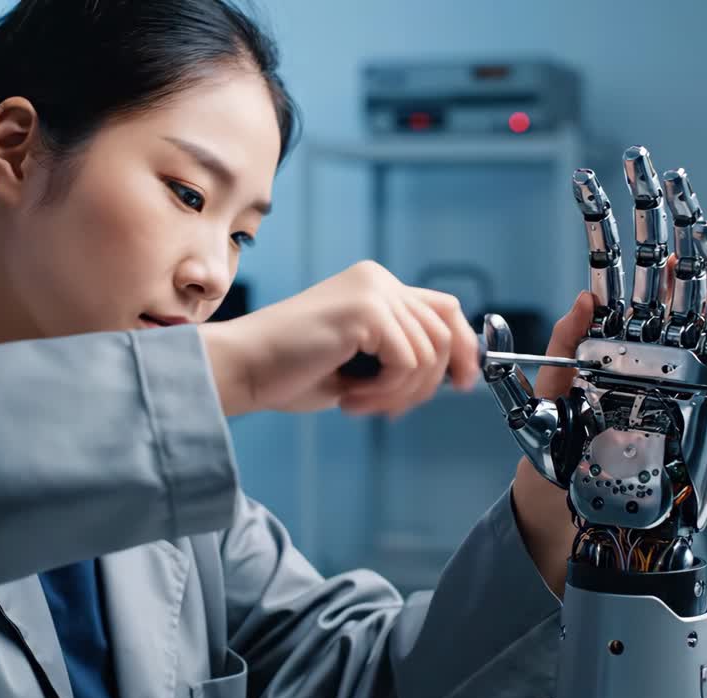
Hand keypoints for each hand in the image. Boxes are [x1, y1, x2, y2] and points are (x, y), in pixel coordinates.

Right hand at [199, 260, 480, 416]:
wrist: (242, 368)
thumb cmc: (289, 371)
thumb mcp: (359, 360)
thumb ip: (400, 354)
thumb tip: (451, 373)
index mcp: (375, 285)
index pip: (444, 309)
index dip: (464, 347)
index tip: (462, 385)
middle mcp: (377, 280)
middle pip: (446, 331)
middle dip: (429, 382)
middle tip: (391, 409)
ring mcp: (373, 291)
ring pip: (429, 355)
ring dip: (399, 394)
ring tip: (358, 403)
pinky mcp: (365, 310)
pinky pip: (408, 363)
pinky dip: (386, 393)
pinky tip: (349, 399)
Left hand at [512, 278, 706, 595]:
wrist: (556, 486)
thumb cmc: (548, 429)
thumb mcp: (548, 384)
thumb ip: (563, 342)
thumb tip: (584, 299)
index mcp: (613, 347)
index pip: (644, 304)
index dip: (665, 280)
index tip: (681, 263)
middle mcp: (643, 367)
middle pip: (685, 331)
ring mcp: (662, 398)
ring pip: (705, 369)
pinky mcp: (674, 431)